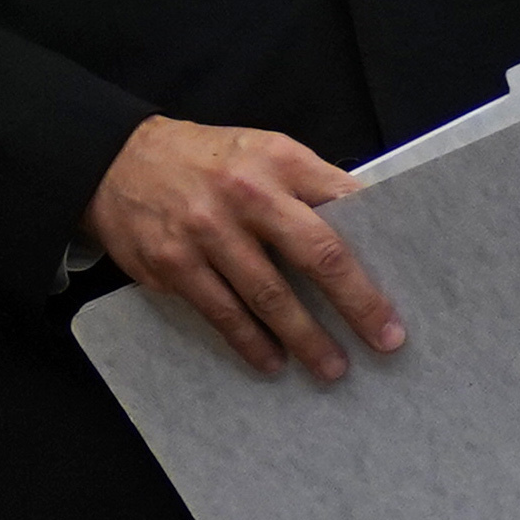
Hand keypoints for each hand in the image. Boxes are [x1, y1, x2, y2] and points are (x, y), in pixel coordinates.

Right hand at [81, 117, 402, 383]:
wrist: (113, 160)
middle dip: (357, 303)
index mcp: (280, 161)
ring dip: (305, 338)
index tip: (405, 282)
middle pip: (317, 255)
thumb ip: (311, 186)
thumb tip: (368, 230)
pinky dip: (250, 342)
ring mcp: (205, 231)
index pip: (346, 203)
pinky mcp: (171, 263)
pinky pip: (220, 312)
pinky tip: (272, 361)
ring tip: (332, 367)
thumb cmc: (209, 162)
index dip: (381, 245)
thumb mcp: (264, 152)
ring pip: (268, 296)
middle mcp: (245, 194)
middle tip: (385, 341)